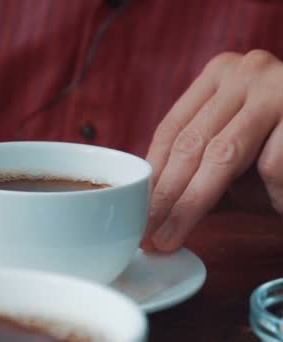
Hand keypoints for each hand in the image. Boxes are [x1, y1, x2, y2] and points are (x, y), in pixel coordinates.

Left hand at [142, 50, 282, 251]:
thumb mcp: (235, 159)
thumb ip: (197, 170)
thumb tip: (149, 209)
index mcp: (219, 75)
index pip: (171, 130)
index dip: (152, 176)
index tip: (136, 213)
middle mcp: (244, 71)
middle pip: (190, 143)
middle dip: (165, 196)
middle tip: (148, 233)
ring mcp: (276, 86)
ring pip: (222, 155)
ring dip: (192, 204)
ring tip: (173, 236)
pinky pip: (272, 164)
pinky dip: (272, 194)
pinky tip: (276, 208)